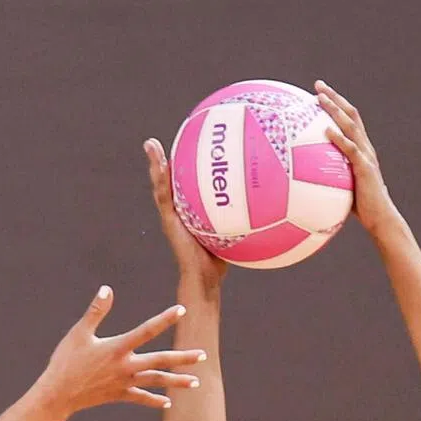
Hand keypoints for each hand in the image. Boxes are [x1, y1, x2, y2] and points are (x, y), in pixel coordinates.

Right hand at [36, 287, 204, 415]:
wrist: (58, 395)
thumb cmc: (66, 362)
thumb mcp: (79, 334)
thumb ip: (96, 311)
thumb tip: (107, 289)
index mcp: (117, 348)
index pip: (147, 331)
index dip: (165, 319)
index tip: (182, 311)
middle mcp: (125, 366)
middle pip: (160, 361)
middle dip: (183, 359)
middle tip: (203, 355)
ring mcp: (124, 383)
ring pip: (156, 382)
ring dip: (177, 381)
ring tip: (195, 382)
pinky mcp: (118, 395)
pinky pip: (141, 398)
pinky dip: (154, 400)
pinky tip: (168, 402)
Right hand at [144, 138, 228, 291]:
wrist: (204, 278)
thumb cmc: (221, 260)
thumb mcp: (234, 231)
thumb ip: (242, 214)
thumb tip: (271, 199)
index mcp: (189, 212)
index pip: (184, 184)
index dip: (183, 165)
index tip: (185, 145)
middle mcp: (178, 212)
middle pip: (169, 181)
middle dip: (162, 161)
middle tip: (155, 142)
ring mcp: (170, 216)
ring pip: (161, 185)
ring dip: (154, 164)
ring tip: (150, 145)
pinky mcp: (168, 222)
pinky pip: (164, 197)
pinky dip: (160, 180)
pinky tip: (160, 164)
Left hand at [314, 81, 399, 236]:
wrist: (380, 217)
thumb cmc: (360, 206)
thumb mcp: (343, 185)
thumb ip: (331, 175)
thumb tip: (308, 179)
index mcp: (360, 148)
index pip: (348, 120)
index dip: (336, 104)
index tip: (319, 93)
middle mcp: (364, 147)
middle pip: (350, 115)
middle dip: (334, 98)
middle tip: (318, 85)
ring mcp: (365, 156)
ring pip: (350, 126)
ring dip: (334, 110)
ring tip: (319, 99)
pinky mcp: (364, 168)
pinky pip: (350, 150)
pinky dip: (339, 139)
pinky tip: (326, 131)